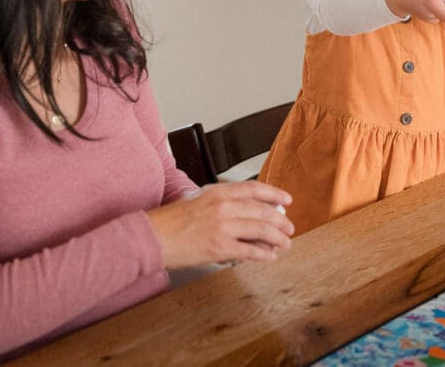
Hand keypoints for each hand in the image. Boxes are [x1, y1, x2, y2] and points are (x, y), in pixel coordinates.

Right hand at [146, 181, 293, 268]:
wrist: (155, 237)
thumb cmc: (172, 220)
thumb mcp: (198, 198)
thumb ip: (222, 200)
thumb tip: (246, 208)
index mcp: (218, 192)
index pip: (254, 189)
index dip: (275, 194)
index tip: (287, 200)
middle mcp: (223, 207)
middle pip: (264, 211)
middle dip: (281, 221)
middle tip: (288, 227)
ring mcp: (223, 227)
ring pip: (262, 231)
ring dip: (278, 239)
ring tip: (284, 243)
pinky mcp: (220, 248)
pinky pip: (251, 251)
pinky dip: (264, 254)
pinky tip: (270, 256)